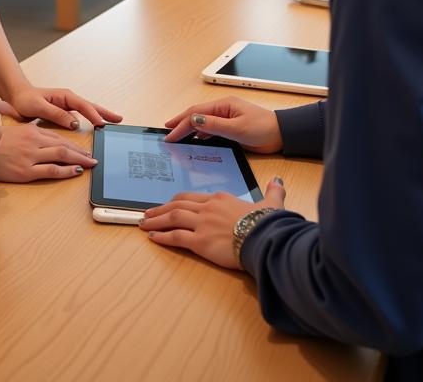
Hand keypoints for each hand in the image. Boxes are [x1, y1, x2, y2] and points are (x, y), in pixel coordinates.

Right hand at [0, 120, 96, 182]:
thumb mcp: (9, 129)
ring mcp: (31, 156)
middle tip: (93, 157)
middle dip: (81, 152)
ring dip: (79, 160)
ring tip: (90, 164)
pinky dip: (66, 171)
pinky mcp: (26, 171)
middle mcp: (34, 141)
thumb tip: (31, 130)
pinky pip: (51, 170)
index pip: (58, 137)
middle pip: (64, 145)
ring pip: (61, 156)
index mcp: (31, 131)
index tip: (84, 148)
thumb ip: (24, 129)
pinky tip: (75, 172)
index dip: (73, 143)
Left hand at [7, 85, 122, 130]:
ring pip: (88, 110)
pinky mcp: (65, 111)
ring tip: (114, 121)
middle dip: (105, 112)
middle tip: (119, 119)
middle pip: (91, 106)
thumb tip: (75, 123)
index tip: (102, 123)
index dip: (93, 114)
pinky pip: (82, 115)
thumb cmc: (25, 100)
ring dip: (101, 115)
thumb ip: (56, 114)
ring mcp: (68, 105)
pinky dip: (92, 118)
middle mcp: (68, 99)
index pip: (83, 106)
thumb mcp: (39, 106)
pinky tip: (97, 124)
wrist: (16, 96)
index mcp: (64, 96)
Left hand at [140, 178, 286, 269]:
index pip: (193, 197)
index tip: (169, 204)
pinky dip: (163, 237)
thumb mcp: (271, 204)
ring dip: (157, 220)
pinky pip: (176, 237)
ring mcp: (202, 224)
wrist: (266, 238)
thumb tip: (278, 180)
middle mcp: (208, 208)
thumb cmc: (268, 224)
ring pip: (173, 218)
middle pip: (178, 205)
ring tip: (145, 223)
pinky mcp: (200, 242)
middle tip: (148, 213)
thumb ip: (273, 192)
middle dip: (161, 209)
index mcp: (220, 199)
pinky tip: (153, 238)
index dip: (178, 201)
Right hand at [163, 95, 282, 152]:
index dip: (181, 123)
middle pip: (196, 116)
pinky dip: (200, 135)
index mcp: (223, 105)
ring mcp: (226, 119)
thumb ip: (214, 125)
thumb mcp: (237, 128)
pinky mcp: (231, 129)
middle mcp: (222, 110)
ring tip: (176, 137)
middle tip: (167, 133)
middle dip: (180, 124)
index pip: (196, 113)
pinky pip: (210, 130)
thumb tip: (194, 120)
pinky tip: (195, 141)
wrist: (282, 136)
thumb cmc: (264, 128)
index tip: (169, 134)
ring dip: (189, 129)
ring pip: (202, 123)